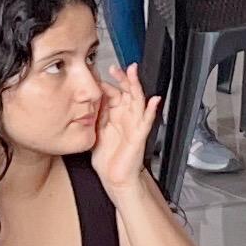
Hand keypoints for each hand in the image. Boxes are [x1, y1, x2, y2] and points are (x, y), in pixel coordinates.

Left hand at [87, 61, 159, 182]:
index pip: (113, 94)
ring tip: (134, 73)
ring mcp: (134, 126)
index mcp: (115, 115)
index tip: (97, 76)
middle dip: (122, 79)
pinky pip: (146, 121)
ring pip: (137, 101)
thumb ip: (95, 116)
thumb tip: (90, 101)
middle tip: (115, 68)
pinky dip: (151, 110)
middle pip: (126, 93)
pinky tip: (154, 101)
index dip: (106, 84)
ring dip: (135, 87)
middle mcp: (126, 118)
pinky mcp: (139, 136)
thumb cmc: (107, 159)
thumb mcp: (96, 132)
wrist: (114, 178)